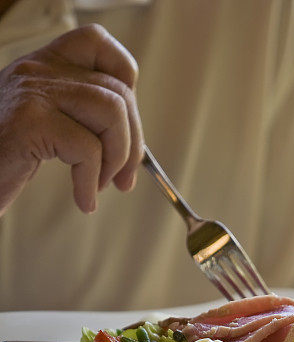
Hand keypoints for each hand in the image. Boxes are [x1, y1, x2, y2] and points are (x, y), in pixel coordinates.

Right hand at [0, 24, 143, 213]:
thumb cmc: (3, 158)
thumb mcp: (44, 126)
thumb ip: (80, 119)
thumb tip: (135, 150)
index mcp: (43, 64)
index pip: (97, 43)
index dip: (124, 79)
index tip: (126, 121)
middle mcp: (38, 69)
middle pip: (117, 91)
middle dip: (132, 142)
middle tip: (123, 179)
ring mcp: (34, 92)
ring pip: (111, 113)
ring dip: (116, 159)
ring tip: (99, 186)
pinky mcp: (30, 122)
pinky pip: (87, 149)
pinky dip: (92, 182)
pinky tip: (83, 199)